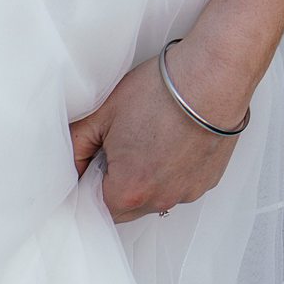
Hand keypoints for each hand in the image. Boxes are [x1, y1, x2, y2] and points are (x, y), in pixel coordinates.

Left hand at [67, 37, 257, 223]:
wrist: (214, 74)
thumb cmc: (161, 91)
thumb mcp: (102, 114)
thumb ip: (75, 147)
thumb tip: (68, 167)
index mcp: (129, 190)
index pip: (96, 208)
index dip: (89, 186)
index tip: (93, 164)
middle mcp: (160, 200)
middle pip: (125, 208)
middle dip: (116, 186)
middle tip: (120, 148)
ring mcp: (188, 192)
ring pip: (154, 198)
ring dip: (145, 180)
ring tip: (149, 140)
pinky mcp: (208, 181)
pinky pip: (179, 187)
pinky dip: (171, 172)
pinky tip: (172, 142)